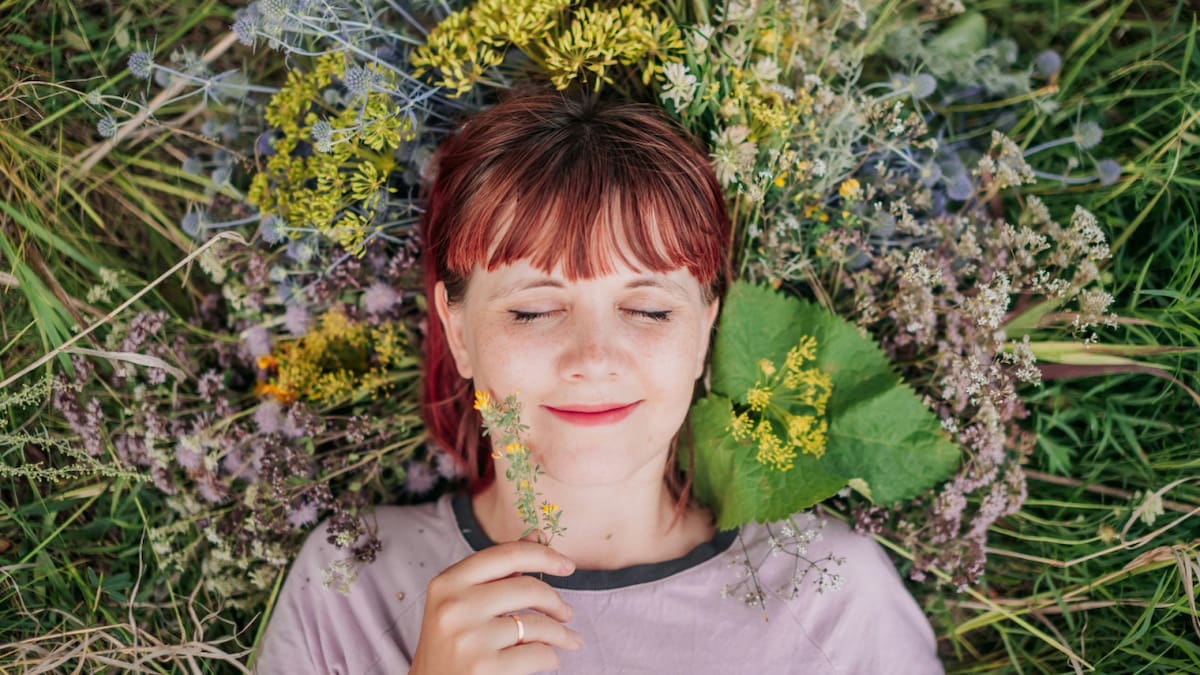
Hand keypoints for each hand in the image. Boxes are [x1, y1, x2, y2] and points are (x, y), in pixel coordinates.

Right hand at [409, 541, 583, 674]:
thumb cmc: (451, 643)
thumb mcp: (462, 602)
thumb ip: (498, 570)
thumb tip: (538, 536)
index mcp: (447, 582)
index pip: (507, 554)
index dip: (544, 555)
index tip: (567, 565)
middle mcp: (454, 607)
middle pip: (528, 588)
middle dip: (556, 601)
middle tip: (567, 613)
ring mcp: (468, 639)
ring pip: (538, 624)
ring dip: (561, 633)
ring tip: (569, 639)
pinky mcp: (484, 668)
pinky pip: (538, 654)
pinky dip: (551, 657)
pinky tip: (549, 659)